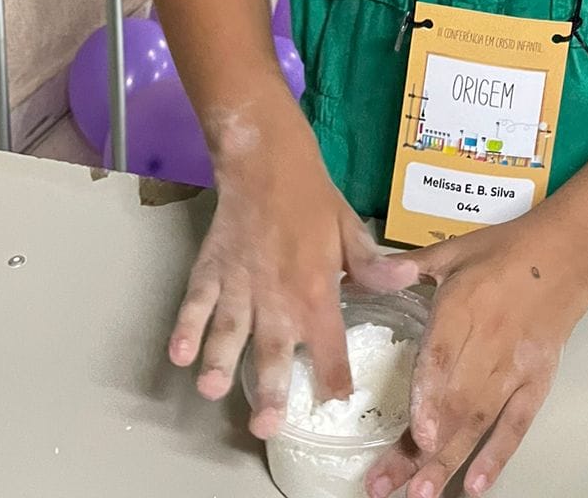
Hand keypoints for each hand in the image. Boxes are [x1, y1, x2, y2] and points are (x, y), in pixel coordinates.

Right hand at [167, 95, 418, 437]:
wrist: (267, 160)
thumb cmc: (313, 197)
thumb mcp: (350, 228)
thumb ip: (371, 264)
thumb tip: (408, 281)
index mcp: (316, 289)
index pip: (329, 344)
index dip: (334, 376)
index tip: (336, 400)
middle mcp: (277, 295)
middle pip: (273, 352)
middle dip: (271, 391)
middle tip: (266, 427)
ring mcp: (239, 285)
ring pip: (229, 334)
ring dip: (220, 364)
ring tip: (214, 391)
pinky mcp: (211, 270)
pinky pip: (196, 304)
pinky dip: (185, 328)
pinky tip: (179, 355)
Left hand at [366, 217, 587, 497]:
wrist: (570, 248)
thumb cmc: (506, 248)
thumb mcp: (454, 250)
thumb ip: (408, 267)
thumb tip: (363, 273)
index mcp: (464, 305)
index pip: (444, 357)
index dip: (429, 397)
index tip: (418, 435)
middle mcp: (490, 342)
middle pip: (455, 402)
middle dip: (419, 449)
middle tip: (387, 486)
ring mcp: (517, 366)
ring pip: (480, 420)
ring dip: (450, 461)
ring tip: (421, 495)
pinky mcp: (539, 380)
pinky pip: (517, 423)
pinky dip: (498, 455)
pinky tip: (476, 485)